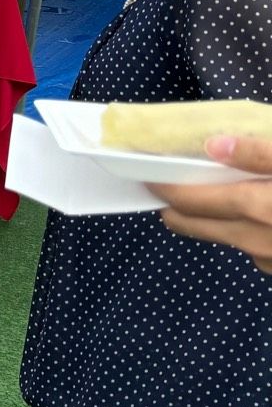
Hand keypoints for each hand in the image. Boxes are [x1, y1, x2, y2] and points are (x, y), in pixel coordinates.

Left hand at [153, 135, 271, 272]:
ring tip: (210, 190)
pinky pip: (249, 246)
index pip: (187, 201)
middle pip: (193, 225)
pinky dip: (241, 228)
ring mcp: (269, 260)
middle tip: (165, 183)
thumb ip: (259, 153)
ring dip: (208, 217)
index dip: (162, 187)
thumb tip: (214, 146)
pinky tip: (254, 211)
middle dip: (173, 205)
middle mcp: (255, 240)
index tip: (147, 173)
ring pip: (223, 236)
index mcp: (256, 208)